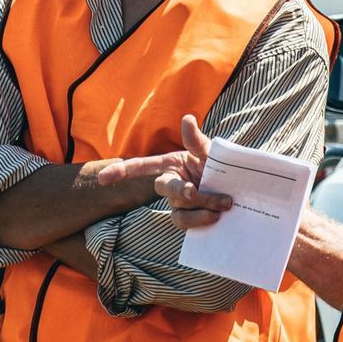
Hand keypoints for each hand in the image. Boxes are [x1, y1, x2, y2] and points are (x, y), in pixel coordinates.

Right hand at [93, 114, 234, 228]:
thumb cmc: (220, 167)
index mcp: (171, 164)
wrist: (240, 191)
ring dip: (200, 206)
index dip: (122, 172)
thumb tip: (187, 119)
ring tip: (224, 204)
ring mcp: (177, 204)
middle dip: (178, 190)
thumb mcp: (211, 153)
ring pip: (178, 208)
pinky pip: (185, 222)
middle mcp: (171, 183)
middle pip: (162, 187)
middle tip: (194, 192)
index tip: (103, 179)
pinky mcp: (187, 220)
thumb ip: (197, 140)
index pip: (141, 166)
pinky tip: (216, 217)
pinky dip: (200, 220)